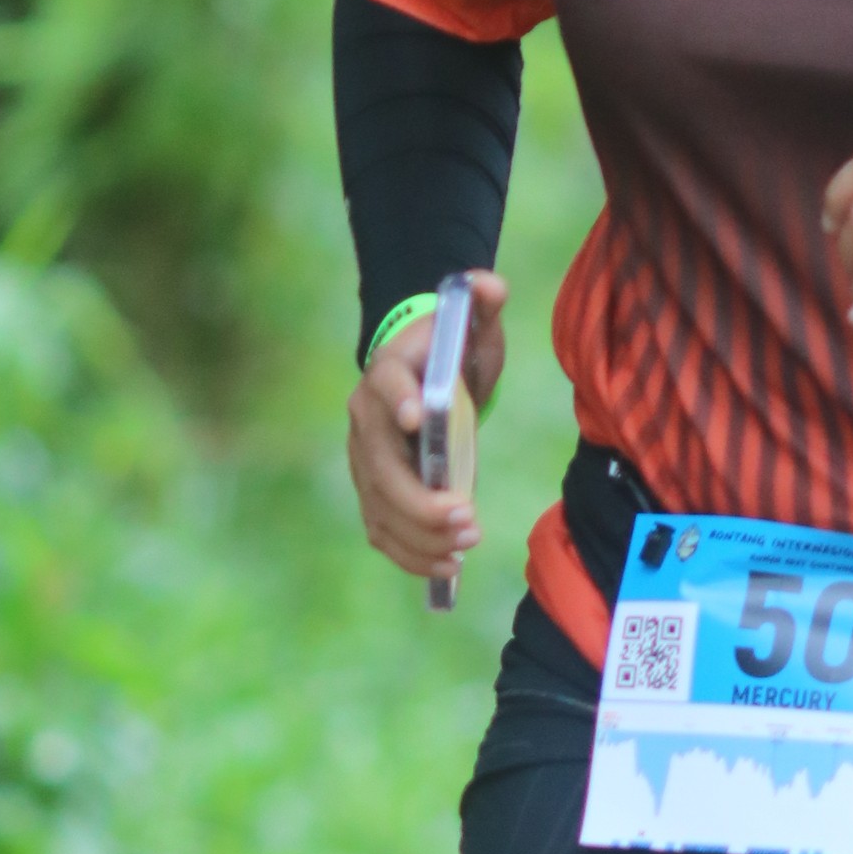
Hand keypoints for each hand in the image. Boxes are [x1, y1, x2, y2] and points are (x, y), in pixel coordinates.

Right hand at [345, 270, 508, 576]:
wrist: (421, 373)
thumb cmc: (450, 351)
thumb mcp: (471, 324)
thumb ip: (482, 302)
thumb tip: (487, 284)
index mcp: (388, 372)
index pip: (386, 387)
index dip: (399, 401)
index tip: (419, 418)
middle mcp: (367, 419)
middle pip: (382, 468)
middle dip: (420, 501)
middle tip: (467, 521)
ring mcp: (365, 461)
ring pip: (379, 508)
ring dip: (418, 536)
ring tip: (461, 550)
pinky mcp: (373, 493)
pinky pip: (381, 530)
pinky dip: (410, 555)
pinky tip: (446, 568)